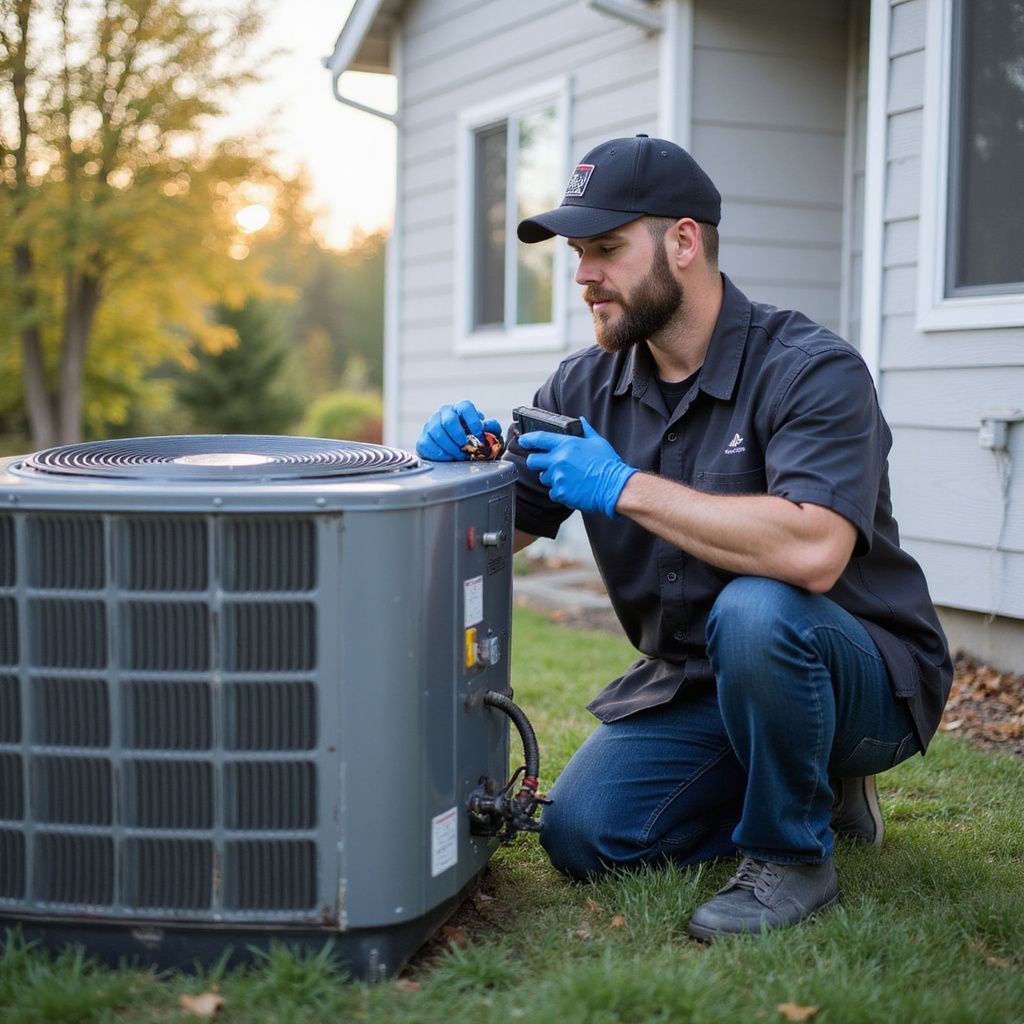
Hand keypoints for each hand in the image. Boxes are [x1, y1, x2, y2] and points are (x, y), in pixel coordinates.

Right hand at [416, 401, 502, 460]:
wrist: (454, 450)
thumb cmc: (471, 439)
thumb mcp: (485, 433)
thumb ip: (491, 427)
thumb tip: (487, 425)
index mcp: (460, 409)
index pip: (466, 407)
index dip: (473, 421)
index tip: (478, 435)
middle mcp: (444, 413)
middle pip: (449, 422)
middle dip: (460, 438)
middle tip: (466, 448)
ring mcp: (431, 424)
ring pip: (438, 434)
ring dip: (451, 448)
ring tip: (459, 454)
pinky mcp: (423, 438)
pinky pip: (429, 445)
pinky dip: (441, 454)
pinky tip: (448, 457)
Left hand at [518, 418, 636, 517]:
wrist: (614, 487)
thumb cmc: (608, 465)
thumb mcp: (598, 442)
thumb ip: (586, 430)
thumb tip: (581, 421)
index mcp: (566, 445)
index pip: (539, 438)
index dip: (527, 439)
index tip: (522, 440)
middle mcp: (558, 460)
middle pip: (533, 461)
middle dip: (536, 462)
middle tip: (547, 465)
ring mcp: (558, 477)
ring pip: (544, 477)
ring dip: (552, 477)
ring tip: (569, 477)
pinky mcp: (561, 492)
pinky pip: (553, 492)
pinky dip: (560, 492)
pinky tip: (573, 488)